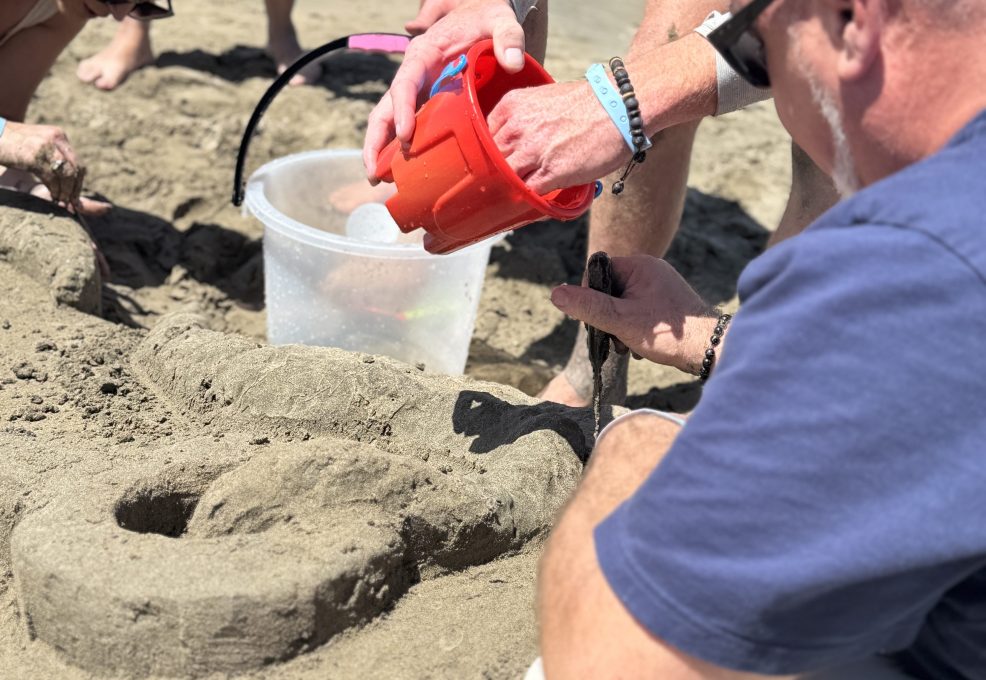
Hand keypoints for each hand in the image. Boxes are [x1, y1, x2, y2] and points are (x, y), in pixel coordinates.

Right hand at [0, 122, 89, 207]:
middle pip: (76, 168)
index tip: (75, 196)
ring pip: (67, 174)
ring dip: (66, 192)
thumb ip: (52, 158)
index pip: (77, 162)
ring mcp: (46, 146)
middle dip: (75, 188)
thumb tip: (67, 182)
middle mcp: (56, 139)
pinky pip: (52, 177)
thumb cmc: (10, 144)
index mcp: (59, 136)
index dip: (78, 182)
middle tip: (72, 203)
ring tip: (62, 202)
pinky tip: (53, 196)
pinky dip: (54, 190)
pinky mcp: (35, 156)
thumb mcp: (37, 147)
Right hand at [363, 0, 526, 181]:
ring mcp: (416, 90)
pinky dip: (398, 149)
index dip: (403, 110)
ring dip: (380, 150)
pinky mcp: (424, 102)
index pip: (405, 83)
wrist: (480, 16)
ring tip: (377, 180)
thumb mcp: (500, 20)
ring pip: (389, 120)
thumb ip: (508, 37)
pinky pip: (406, 126)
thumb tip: (514, 63)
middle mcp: (413, 74)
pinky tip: (398, 174)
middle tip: (374, 172)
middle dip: (376, 140)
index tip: (405, 137)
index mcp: (424, 54)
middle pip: (386, 108)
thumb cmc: (487, 18)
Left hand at [487, 81, 628, 193]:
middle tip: (501, 180)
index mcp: (511, 106)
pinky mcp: (549, 173)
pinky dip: (528, 197)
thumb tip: (515, 143)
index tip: (493, 160)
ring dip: (508, 187)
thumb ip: (523, 119)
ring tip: (513, 192)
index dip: (488, 152)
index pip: (482, 136)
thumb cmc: (588, 103)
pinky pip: (526, 192)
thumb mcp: (542, 99)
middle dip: (493, 172)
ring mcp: (531, 152)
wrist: (619, 106)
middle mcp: (516, 128)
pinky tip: (532, 197)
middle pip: (488, 159)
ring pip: (503, 178)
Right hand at [549, 255, 716, 373]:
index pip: (599, 271)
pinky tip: (641, 345)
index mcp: (640, 265)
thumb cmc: (667, 334)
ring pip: (623, 302)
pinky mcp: (666, 302)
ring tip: (630, 344)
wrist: (710, 349)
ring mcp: (660, 286)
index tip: (598, 320)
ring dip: (620, 325)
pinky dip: (634, 327)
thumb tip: (556, 294)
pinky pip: (638, 309)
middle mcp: (651, 270)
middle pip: (610, 288)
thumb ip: (588, 306)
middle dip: (607, 315)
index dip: (591, 296)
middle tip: (616, 336)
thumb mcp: (621, 320)